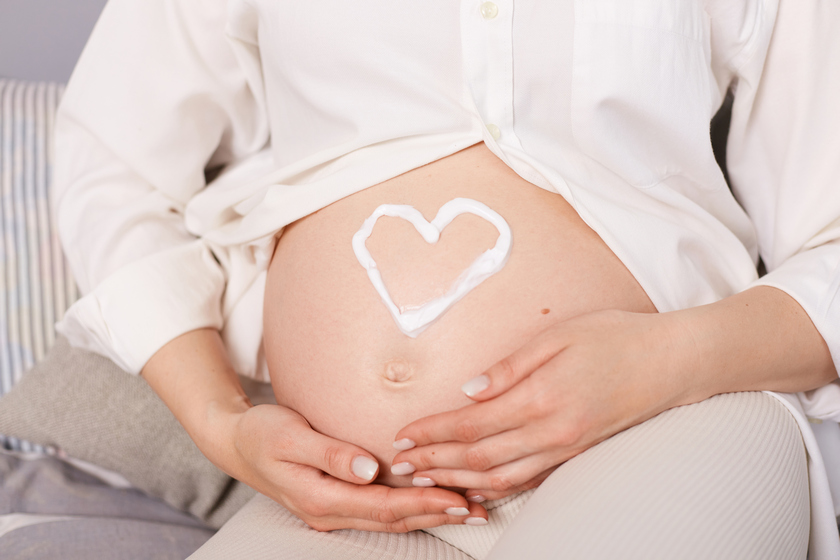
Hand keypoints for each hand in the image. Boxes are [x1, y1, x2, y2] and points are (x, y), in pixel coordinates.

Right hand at [225, 403, 487, 530]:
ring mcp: (334, 509)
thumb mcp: (290, 436)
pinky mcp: (339, 499)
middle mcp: (331, 511)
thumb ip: (330, 453)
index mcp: (321, 497)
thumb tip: (368, 469)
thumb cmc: (262, 433)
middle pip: (393, 519)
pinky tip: (432, 500)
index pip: (383, 507)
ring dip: (429, 515)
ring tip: (467, 510)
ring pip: (390, 518)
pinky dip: (411, 507)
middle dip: (437, 515)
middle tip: (477, 509)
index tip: (457, 498)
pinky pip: (381, 509)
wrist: (236, 441)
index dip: (423, 504)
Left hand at [391, 309, 696, 501]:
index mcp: (542, 398)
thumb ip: (509, 367)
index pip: (471, 425)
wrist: (671, 363)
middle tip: (401, 464)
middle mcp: (552, 432)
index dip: (432, 433)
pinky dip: (495, 490)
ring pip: (500, 478)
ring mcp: (565, 449)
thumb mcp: (558, 337)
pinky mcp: (575, 455)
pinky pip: (528, 481)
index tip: (403, 435)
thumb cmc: (614, 339)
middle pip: (478, 457)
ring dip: (458, 480)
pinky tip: (474, 489)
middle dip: (435, 462)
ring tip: (425, 479)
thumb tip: (467, 390)